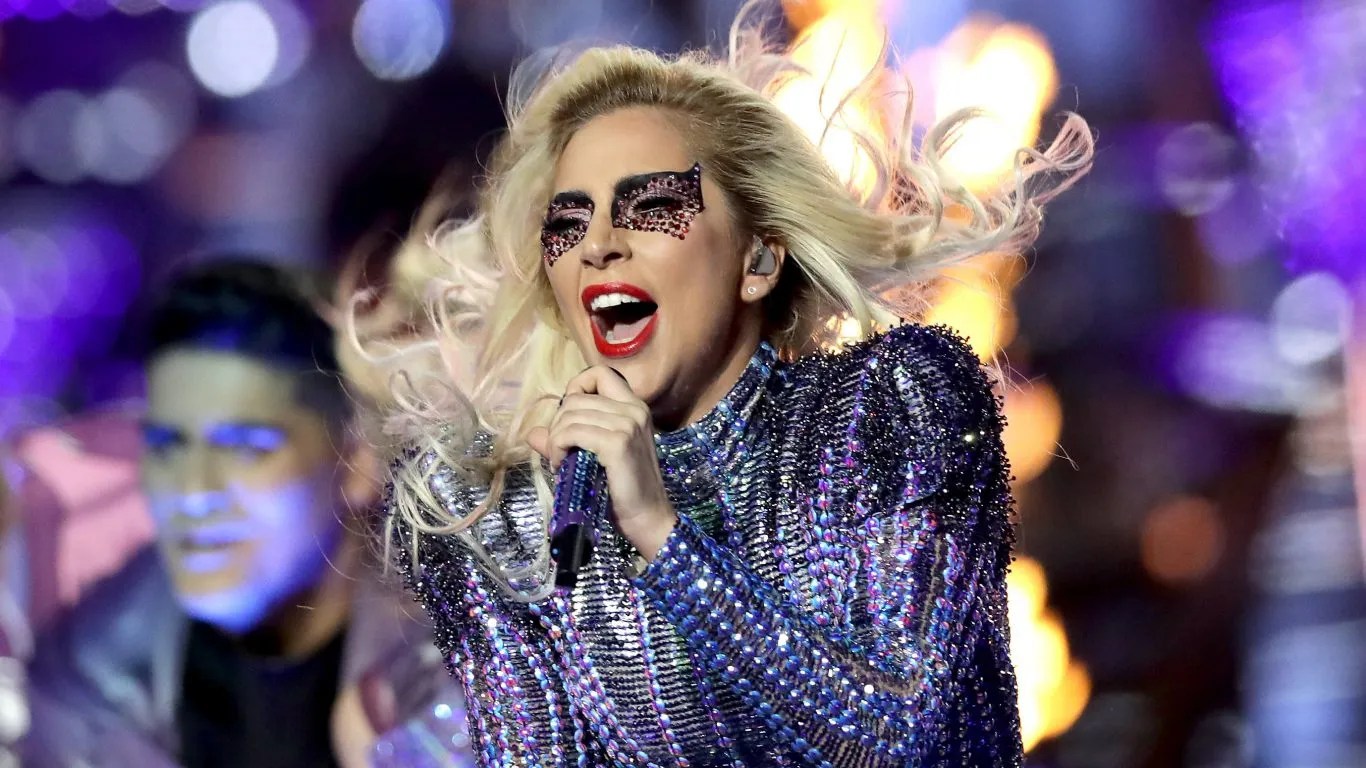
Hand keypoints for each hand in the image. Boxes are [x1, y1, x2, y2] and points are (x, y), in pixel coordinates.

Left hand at [526, 366, 677, 559]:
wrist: (647, 519)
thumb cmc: (623, 490)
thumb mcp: (595, 456)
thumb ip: (566, 439)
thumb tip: (532, 433)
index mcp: (634, 407)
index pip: (599, 373)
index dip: (576, 388)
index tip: (570, 418)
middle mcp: (634, 409)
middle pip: (576, 398)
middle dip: (558, 424)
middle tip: (560, 451)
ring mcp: (627, 424)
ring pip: (569, 415)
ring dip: (556, 439)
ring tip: (561, 461)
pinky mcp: (617, 443)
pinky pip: (571, 432)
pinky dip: (558, 448)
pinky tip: (563, 464)